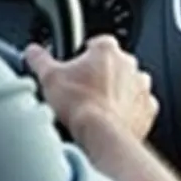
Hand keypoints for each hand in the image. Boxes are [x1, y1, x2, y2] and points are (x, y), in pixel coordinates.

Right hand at [24, 34, 158, 141]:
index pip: (97, 42)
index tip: (75, 67)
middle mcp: (129, 65)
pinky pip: (138, 106)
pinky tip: (110, 120)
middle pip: (113, 63)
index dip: (83, 54)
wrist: (102, 137)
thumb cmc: (79, 106)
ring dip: (116, 92)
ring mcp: (141, 87)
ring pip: (128, 84)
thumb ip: (39, 58)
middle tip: (82, 90)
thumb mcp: (48, 77)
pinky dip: (127, 111)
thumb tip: (33, 52)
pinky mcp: (148, 110)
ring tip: (96, 107)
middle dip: (100, 74)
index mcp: (107, 50)